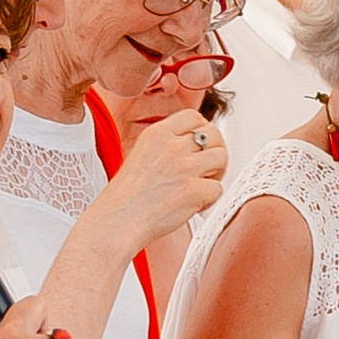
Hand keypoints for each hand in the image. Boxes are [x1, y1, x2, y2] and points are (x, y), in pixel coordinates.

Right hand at [96, 107, 225, 252]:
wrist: (117, 222)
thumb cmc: (125, 198)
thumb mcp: (140, 155)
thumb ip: (165, 146)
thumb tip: (192, 145)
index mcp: (156, 134)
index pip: (193, 116)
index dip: (202, 130)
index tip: (201, 145)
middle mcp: (171, 147)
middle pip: (213, 135)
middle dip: (214, 151)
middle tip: (207, 169)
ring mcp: (184, 167)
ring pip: (221, 158)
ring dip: (215, 174)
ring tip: (200, 187)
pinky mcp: (193, 190)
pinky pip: (217, 189)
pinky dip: (209, 200)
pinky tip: (194, 206)